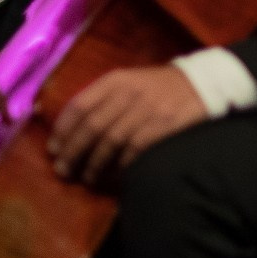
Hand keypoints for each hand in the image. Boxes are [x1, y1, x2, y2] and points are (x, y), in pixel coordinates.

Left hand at [49, 65, 207, 186]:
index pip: (80, 105)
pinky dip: (122, 164)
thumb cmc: (158, 86)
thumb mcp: (129, 81)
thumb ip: (103, 98)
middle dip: (73, 151)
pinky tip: (115, 174)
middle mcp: (129, 93)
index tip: (53, 149)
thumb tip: (70, 127)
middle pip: (92, 126)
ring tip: (86, 177)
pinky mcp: (164, 126)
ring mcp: (148, 110)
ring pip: (111, 141)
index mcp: (116, 80)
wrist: (203, 83)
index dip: (63, 129)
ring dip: (95, 163)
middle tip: (63, 169)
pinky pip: (135, 150)